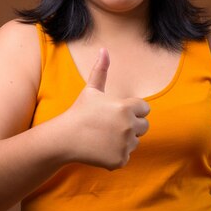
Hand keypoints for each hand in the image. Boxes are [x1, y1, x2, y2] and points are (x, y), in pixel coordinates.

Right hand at [62, 48, 149, 169]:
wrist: (65, 138)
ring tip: (103, 137)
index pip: (145, 109)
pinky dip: (116, 155)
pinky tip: (101, 149)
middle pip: (144, 127)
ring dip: (124, 141)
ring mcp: (125, 144)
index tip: (115, 113)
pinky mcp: (120, 160)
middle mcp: (129, 126)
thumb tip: (104, 49)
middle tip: (110, 126)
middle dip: (132, 126)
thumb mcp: (91, 90)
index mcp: (127, 107)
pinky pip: (126, 156)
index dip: (131, 110)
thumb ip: (101, 70)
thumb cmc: (79, 112)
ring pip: (135, 142)